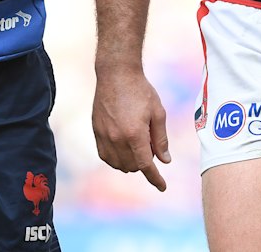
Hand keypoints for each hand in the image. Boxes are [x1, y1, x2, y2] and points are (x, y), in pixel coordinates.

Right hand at [92, 65, 169, 190]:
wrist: (116, 73)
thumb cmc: (140, 90)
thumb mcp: (157, 112)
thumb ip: (161, 139)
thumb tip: (164, 160)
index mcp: (135, 134)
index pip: (146, 165)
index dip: (155, 178)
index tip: (162, 186)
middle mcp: (117, 139)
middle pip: (133, 166)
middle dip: (144, 163)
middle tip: (150, 145)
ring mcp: (104, 136)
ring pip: (118, 164)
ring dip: (130, 162)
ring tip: (138, 144)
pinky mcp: (96, 132)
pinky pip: (106, 157)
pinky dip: (116, 158)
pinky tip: (124, 147)